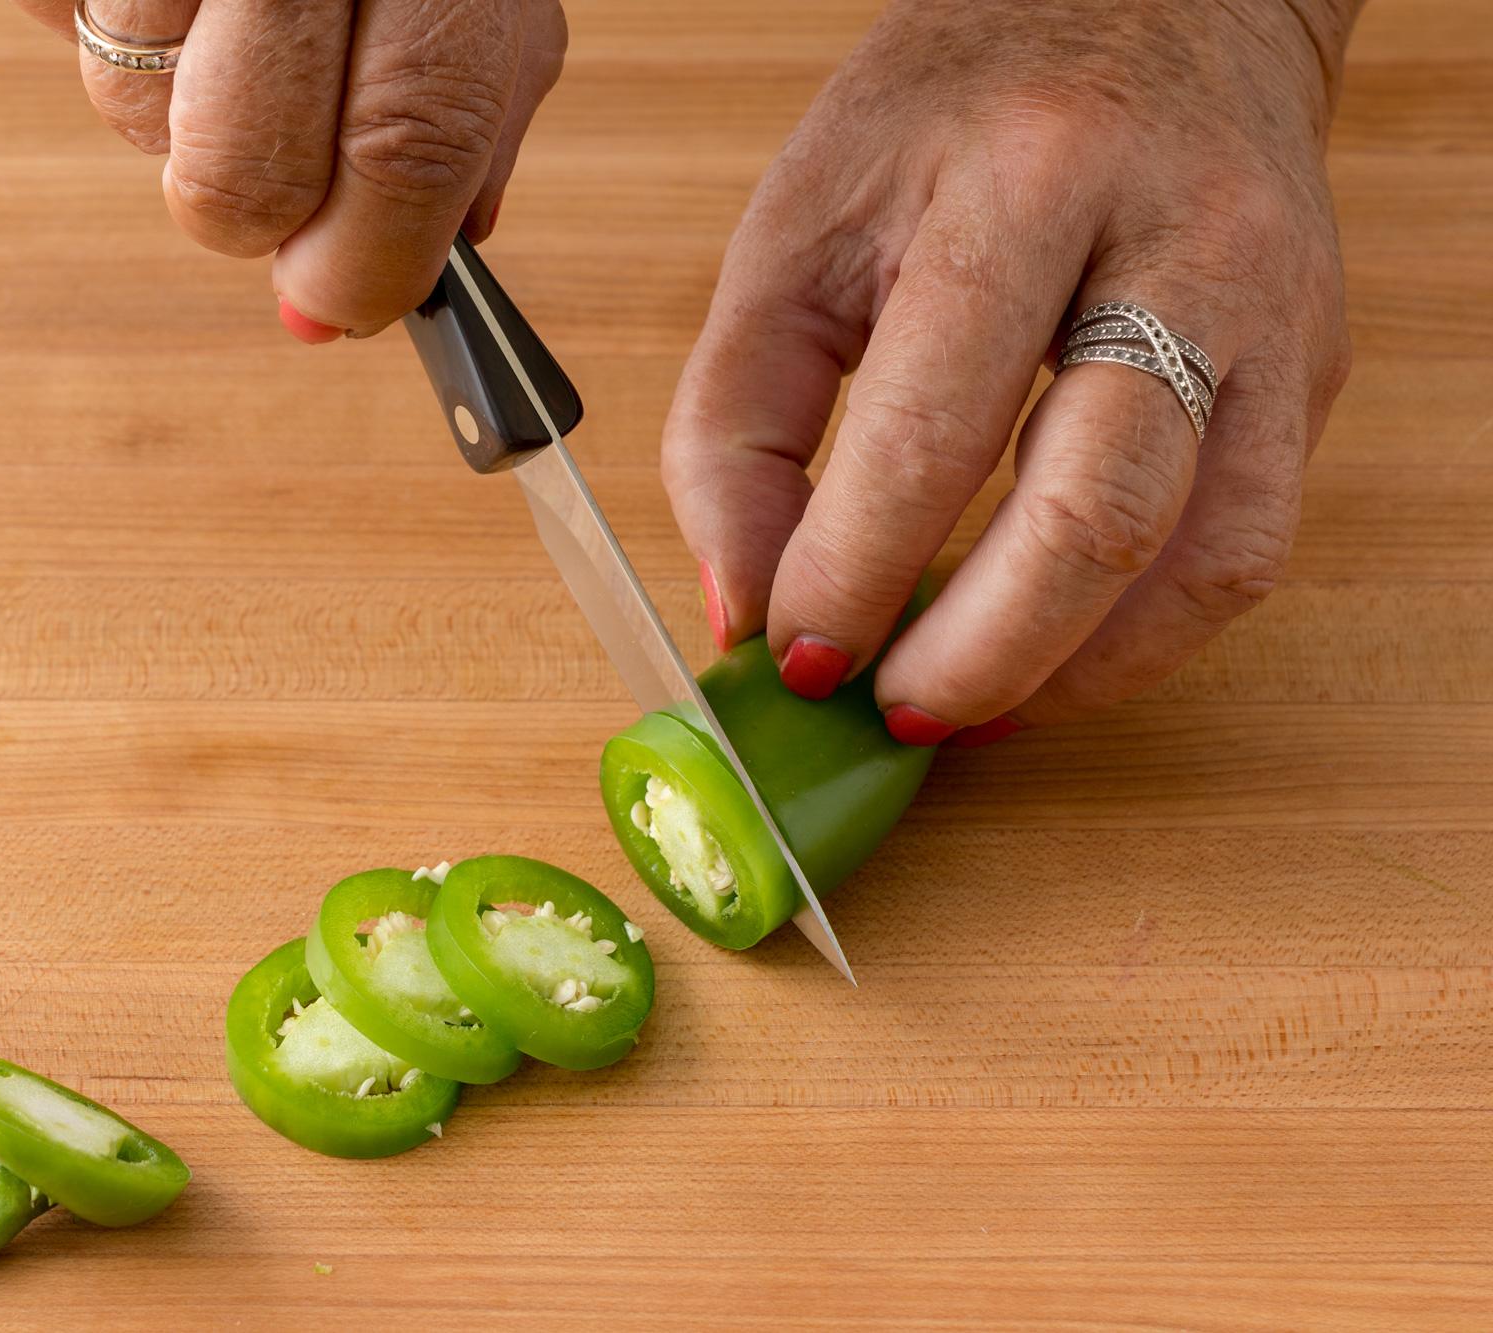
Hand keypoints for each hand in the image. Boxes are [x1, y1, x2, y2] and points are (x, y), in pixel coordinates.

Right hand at [15, 0, 566, 338]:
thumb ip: (451, 140)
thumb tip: (344, 303)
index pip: (412, 137)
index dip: (370, 258)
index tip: (340, 306)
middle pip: (251, 160)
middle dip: (253, 220)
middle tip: (266, 194)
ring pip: (130, 105)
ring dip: (167, 109)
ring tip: (215, 13)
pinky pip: (45, 15)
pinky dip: (87, 19)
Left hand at [663, 0, 1358, 745]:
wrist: (1152, 12)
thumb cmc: (952, 119)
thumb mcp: (796, 230)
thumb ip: (738, 423)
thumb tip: (746, 606)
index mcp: (1022, 182)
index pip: (932, 427)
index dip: (851, 570)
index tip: (792, 652)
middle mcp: (1175, 244)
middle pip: (1095, 511)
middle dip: (973, 652)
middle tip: (883, 709)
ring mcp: (1266, 313)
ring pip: (1202, 556)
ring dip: (1068, 670)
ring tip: (960, 706)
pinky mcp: (1309, 370)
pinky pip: (1246, 550)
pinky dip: (1141, 641)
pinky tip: (1048, 661)